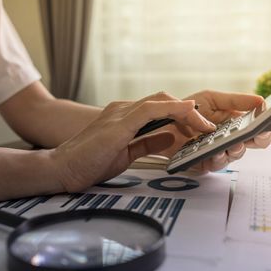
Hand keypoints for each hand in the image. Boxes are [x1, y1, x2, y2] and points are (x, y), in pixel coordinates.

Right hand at [49, 92, 214, 191]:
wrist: (62, 168)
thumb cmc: (89, 162)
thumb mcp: (127, 153)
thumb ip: (148, 142)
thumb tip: (170, 137)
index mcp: (125, 117)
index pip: (159, 109)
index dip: (182, 115)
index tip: (200, 127)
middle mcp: (123, 110)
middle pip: (164, 101)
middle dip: (189, 112)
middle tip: (208, 127)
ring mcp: (120, 114)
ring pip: (160, 102)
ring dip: (186, 112)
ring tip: (206, 125)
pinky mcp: (118, 123)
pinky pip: (149, 110)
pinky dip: (171, 109)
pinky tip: (188, 112)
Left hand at [158, 90, 270, 171]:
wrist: (161, 121)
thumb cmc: (186, 109)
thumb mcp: (211, 99)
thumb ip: (236, 101)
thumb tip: (261, 101)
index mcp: (235, 122)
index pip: (258, 126)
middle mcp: (229, 138)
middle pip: (253, 143)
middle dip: (259, 139)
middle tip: (260, 134)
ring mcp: (218, 151)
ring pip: (236, 154)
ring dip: (237, 149)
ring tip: (235, 143)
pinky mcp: (204, 163)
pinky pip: (215, 164)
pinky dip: (218, 158)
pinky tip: (217, 152)